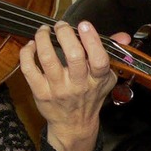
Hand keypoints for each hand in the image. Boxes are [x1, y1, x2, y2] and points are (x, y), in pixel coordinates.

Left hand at [19, 20, 118, 150]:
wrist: (73, 125)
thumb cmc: (90, 97)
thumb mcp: (106, 78)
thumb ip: (113, 54)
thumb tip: (123, 36)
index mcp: (97, 79)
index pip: (99, 59)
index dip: (92, 40)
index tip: (84, 25)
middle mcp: (78, 84)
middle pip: (73, 56)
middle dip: (65, 34)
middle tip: (61, 25)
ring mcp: (57, 89)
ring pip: (48, 59)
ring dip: (43, 39)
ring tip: (43, 31)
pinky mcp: (40, 92)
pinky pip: (29, 69)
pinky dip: (27, 53)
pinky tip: (31, 45)